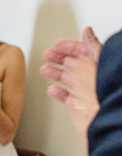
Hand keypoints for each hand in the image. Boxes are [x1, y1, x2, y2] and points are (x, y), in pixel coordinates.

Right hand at [41, 27, 100, 149]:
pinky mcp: (78, 107)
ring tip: (45, 69)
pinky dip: (57, 92)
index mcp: (99, 67)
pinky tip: (53, 89)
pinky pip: (66, 97)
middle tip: (48, 54)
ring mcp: (86, 93)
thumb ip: (93, 49)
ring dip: (55, 72)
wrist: (107, 124)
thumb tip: (87, 31)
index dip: (70, 46)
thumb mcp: (100, 66)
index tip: (58, 44)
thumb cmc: (110, 96)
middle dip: (60, 57)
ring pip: (68, 79)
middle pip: (74, 64)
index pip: (84, 52)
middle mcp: (93, 79)